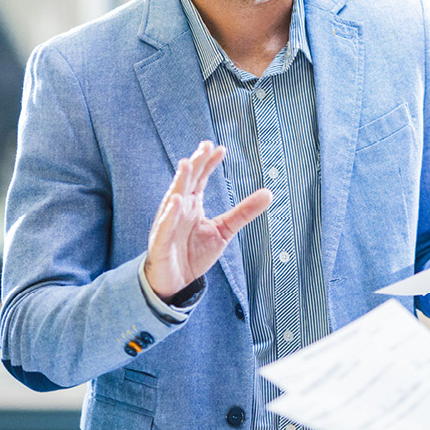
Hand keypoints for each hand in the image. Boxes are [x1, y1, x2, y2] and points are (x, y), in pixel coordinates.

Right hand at [144, 141, 271, 300]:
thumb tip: (269, 193)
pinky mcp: (161, 242)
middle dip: (196, 164)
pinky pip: (165, 226)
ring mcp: (168, 224)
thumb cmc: (194, 253)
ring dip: (180, 181)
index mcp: (192, 204)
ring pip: (173, 198)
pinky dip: (169, 214)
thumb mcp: (224, 230)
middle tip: (205, 147)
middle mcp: (178, 209)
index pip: (200, 178)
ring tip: (187, 164)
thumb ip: (244, 212)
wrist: (174, 282)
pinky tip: (176, 201)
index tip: (220, 149)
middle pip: (187, 182)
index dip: (209, 164)